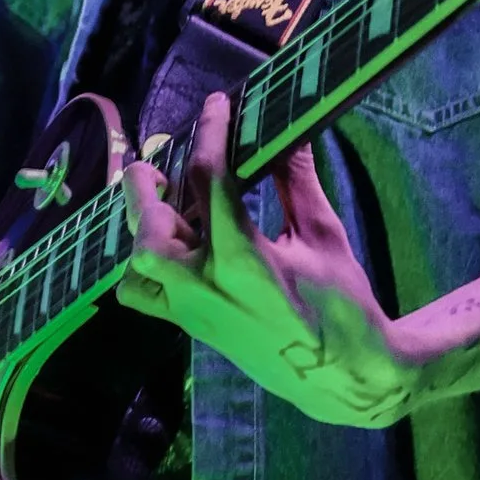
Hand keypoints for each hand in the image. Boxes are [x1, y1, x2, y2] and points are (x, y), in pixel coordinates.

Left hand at [117, 93, 417, 425]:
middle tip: (160, 164)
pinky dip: (143, 264)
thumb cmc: (341, 304)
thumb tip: (289, 130)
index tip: (216, 103)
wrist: (340, 375)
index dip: (210, 132)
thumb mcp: (322, 236)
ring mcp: (192, 311)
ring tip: (166, 203)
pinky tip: (173, 243)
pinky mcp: (189, 327)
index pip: (209, 179)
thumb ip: (296, 181)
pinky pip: (143, 293)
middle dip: (145, 187)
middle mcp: (206, 286)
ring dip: (143, 226)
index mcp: (243, 259)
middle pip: (149, 226)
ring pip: (138, 263)